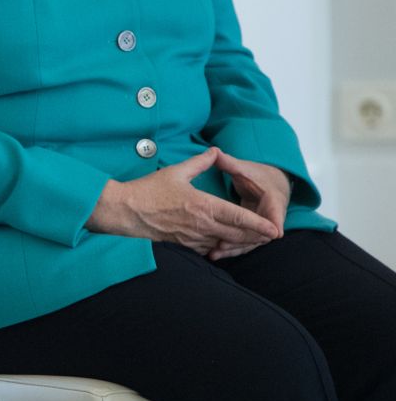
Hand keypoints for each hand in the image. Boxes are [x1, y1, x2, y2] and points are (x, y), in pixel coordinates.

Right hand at [87, 146, 280, 257]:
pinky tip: (222, 242)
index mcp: (203, 206)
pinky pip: (208, 248)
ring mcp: (192, 237)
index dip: (259, 224)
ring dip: (238, 242)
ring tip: (251, 239)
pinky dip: (219, 246)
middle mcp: (202, 225)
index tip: (274, 229)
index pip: (239, 217)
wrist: (125, 211)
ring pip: (224, 243)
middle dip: (255, 235)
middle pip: (237, 234)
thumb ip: (200, 162)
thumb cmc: (148, 191)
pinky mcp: (183, 245)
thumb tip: (214, 152)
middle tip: (269, 235)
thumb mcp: (176, 172)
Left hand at [207, 152, 289, 260]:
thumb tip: (214, 152)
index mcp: (273, 199)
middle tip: (223, 245)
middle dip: (244, 241)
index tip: (275, 233)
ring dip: (234, 249)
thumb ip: (230, 163)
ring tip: (215, 253)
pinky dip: (231, 249)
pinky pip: (244, 243)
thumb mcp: (245, 168)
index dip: (275, 222)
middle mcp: (271, 217)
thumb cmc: (258, 175)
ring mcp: (262, 227)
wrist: (270, 184)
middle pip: (261, 233)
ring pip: (251, 242)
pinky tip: (214, 254)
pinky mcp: (253, 232)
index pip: (276, 212)